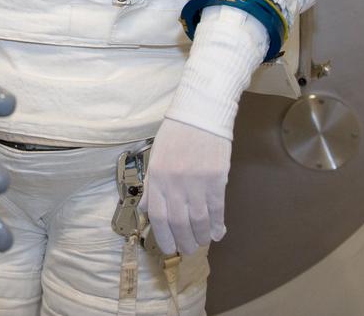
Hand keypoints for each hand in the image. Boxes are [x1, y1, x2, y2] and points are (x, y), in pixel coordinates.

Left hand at [140, 118, 230, 255]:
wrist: (200, 114)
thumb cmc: (176, 134)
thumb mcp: (156, 157)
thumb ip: (152, 185)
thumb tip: (146, 209)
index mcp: (157, 178)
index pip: (158, 217)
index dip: (163, 237)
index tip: (169, 247)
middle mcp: (174, 184)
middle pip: (178, 224)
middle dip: (183, 242)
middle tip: (187, 249)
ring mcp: (196, 183)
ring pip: (198, 221)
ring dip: (200, 236)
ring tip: (201, 242)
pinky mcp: (216, 180)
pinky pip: (216, 210)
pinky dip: (216, 225)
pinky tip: (217, 233)